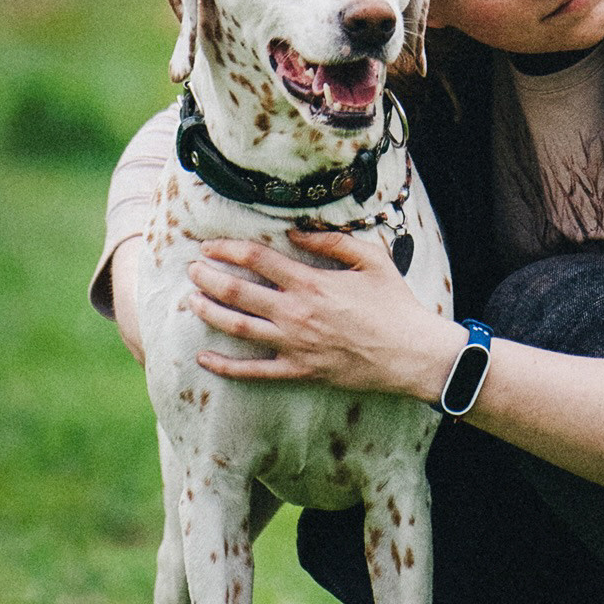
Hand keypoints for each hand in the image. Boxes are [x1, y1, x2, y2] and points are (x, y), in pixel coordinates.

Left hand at [189, 229, 462, 400]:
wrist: (411, 353)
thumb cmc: (395, 304)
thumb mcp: (371, 259)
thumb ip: (333, 242)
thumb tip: (298, 231)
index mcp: (311, 283)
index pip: (257, 260)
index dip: (228, 249)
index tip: (211, 245)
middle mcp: (296, 313)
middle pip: (238, 292)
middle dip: (209, 278)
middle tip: (192, 269)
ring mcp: (295, 345)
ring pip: (239, 328)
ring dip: (211, 312)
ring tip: (192, 301)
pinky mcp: (299, 371)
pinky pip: (254, 371)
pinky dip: (226, 366)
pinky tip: (204, 357)